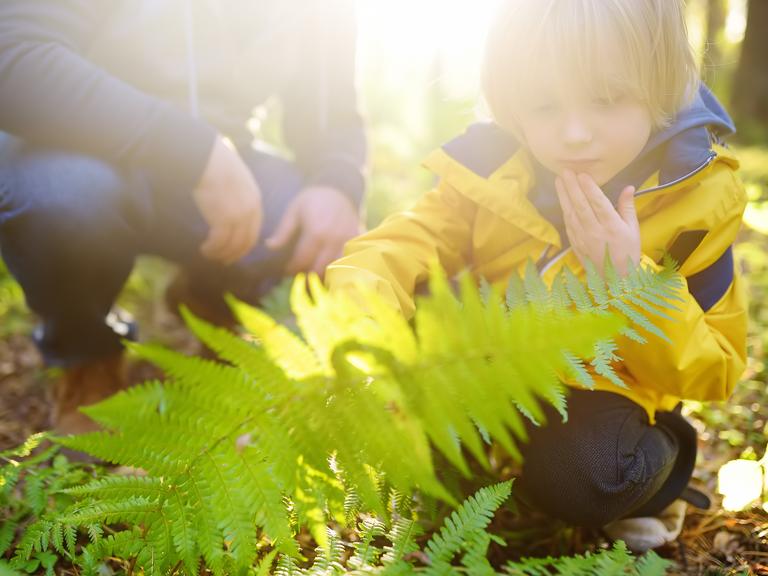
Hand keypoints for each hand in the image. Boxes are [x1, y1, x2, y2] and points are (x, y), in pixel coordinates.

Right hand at [193, 136, 262, 264]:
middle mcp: (250, 210)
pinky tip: (204, 249)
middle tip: (224, 261)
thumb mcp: (236, 178)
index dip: (245, 242)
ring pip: (232, 245)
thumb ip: (238, 193)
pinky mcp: (223, 220)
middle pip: (246, 241)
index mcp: (255, 200)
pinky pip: (218, 242)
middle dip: (236, 254)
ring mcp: (238, 216)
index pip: (254, 229)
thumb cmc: (216, 163)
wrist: (208, 158)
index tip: (236, 249)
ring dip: (221, 253)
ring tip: (210, 254)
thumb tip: (228, 202)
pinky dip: (212, 249)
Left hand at [266, 186, 360, 275]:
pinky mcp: (357, 241)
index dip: (292, 269)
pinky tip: (330, 266)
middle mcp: (333, 239)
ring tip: (314, 271)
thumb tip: (269, 246)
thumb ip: (283, 231)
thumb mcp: (294, 210)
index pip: (302, 260)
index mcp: (316, 232)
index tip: (287, 270)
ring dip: (324, 273)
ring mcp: (347, 240)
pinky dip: (339, 267)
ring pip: (335, 268)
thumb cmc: (312, 199)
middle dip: (307, 274)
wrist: (338, 187)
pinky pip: (349, 260)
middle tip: (300, 274)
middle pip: (319, 268)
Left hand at [555, 170, 639, 276]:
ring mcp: (583, 238)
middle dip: (572, 187)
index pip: (599, 204)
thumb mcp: (633, 229)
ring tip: (559, 180)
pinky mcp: (575, 243)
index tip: (583, 174)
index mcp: (612, 227)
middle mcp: (595, 231)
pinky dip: (564, 209)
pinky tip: (561, 198)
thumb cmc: (628, 252)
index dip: (590, 189)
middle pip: (581, 206)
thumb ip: (628, 207)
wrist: (615, 279)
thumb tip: (628, 187)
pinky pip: (568, 223)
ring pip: (571, 213)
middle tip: (565, 171)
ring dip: (564, 196)